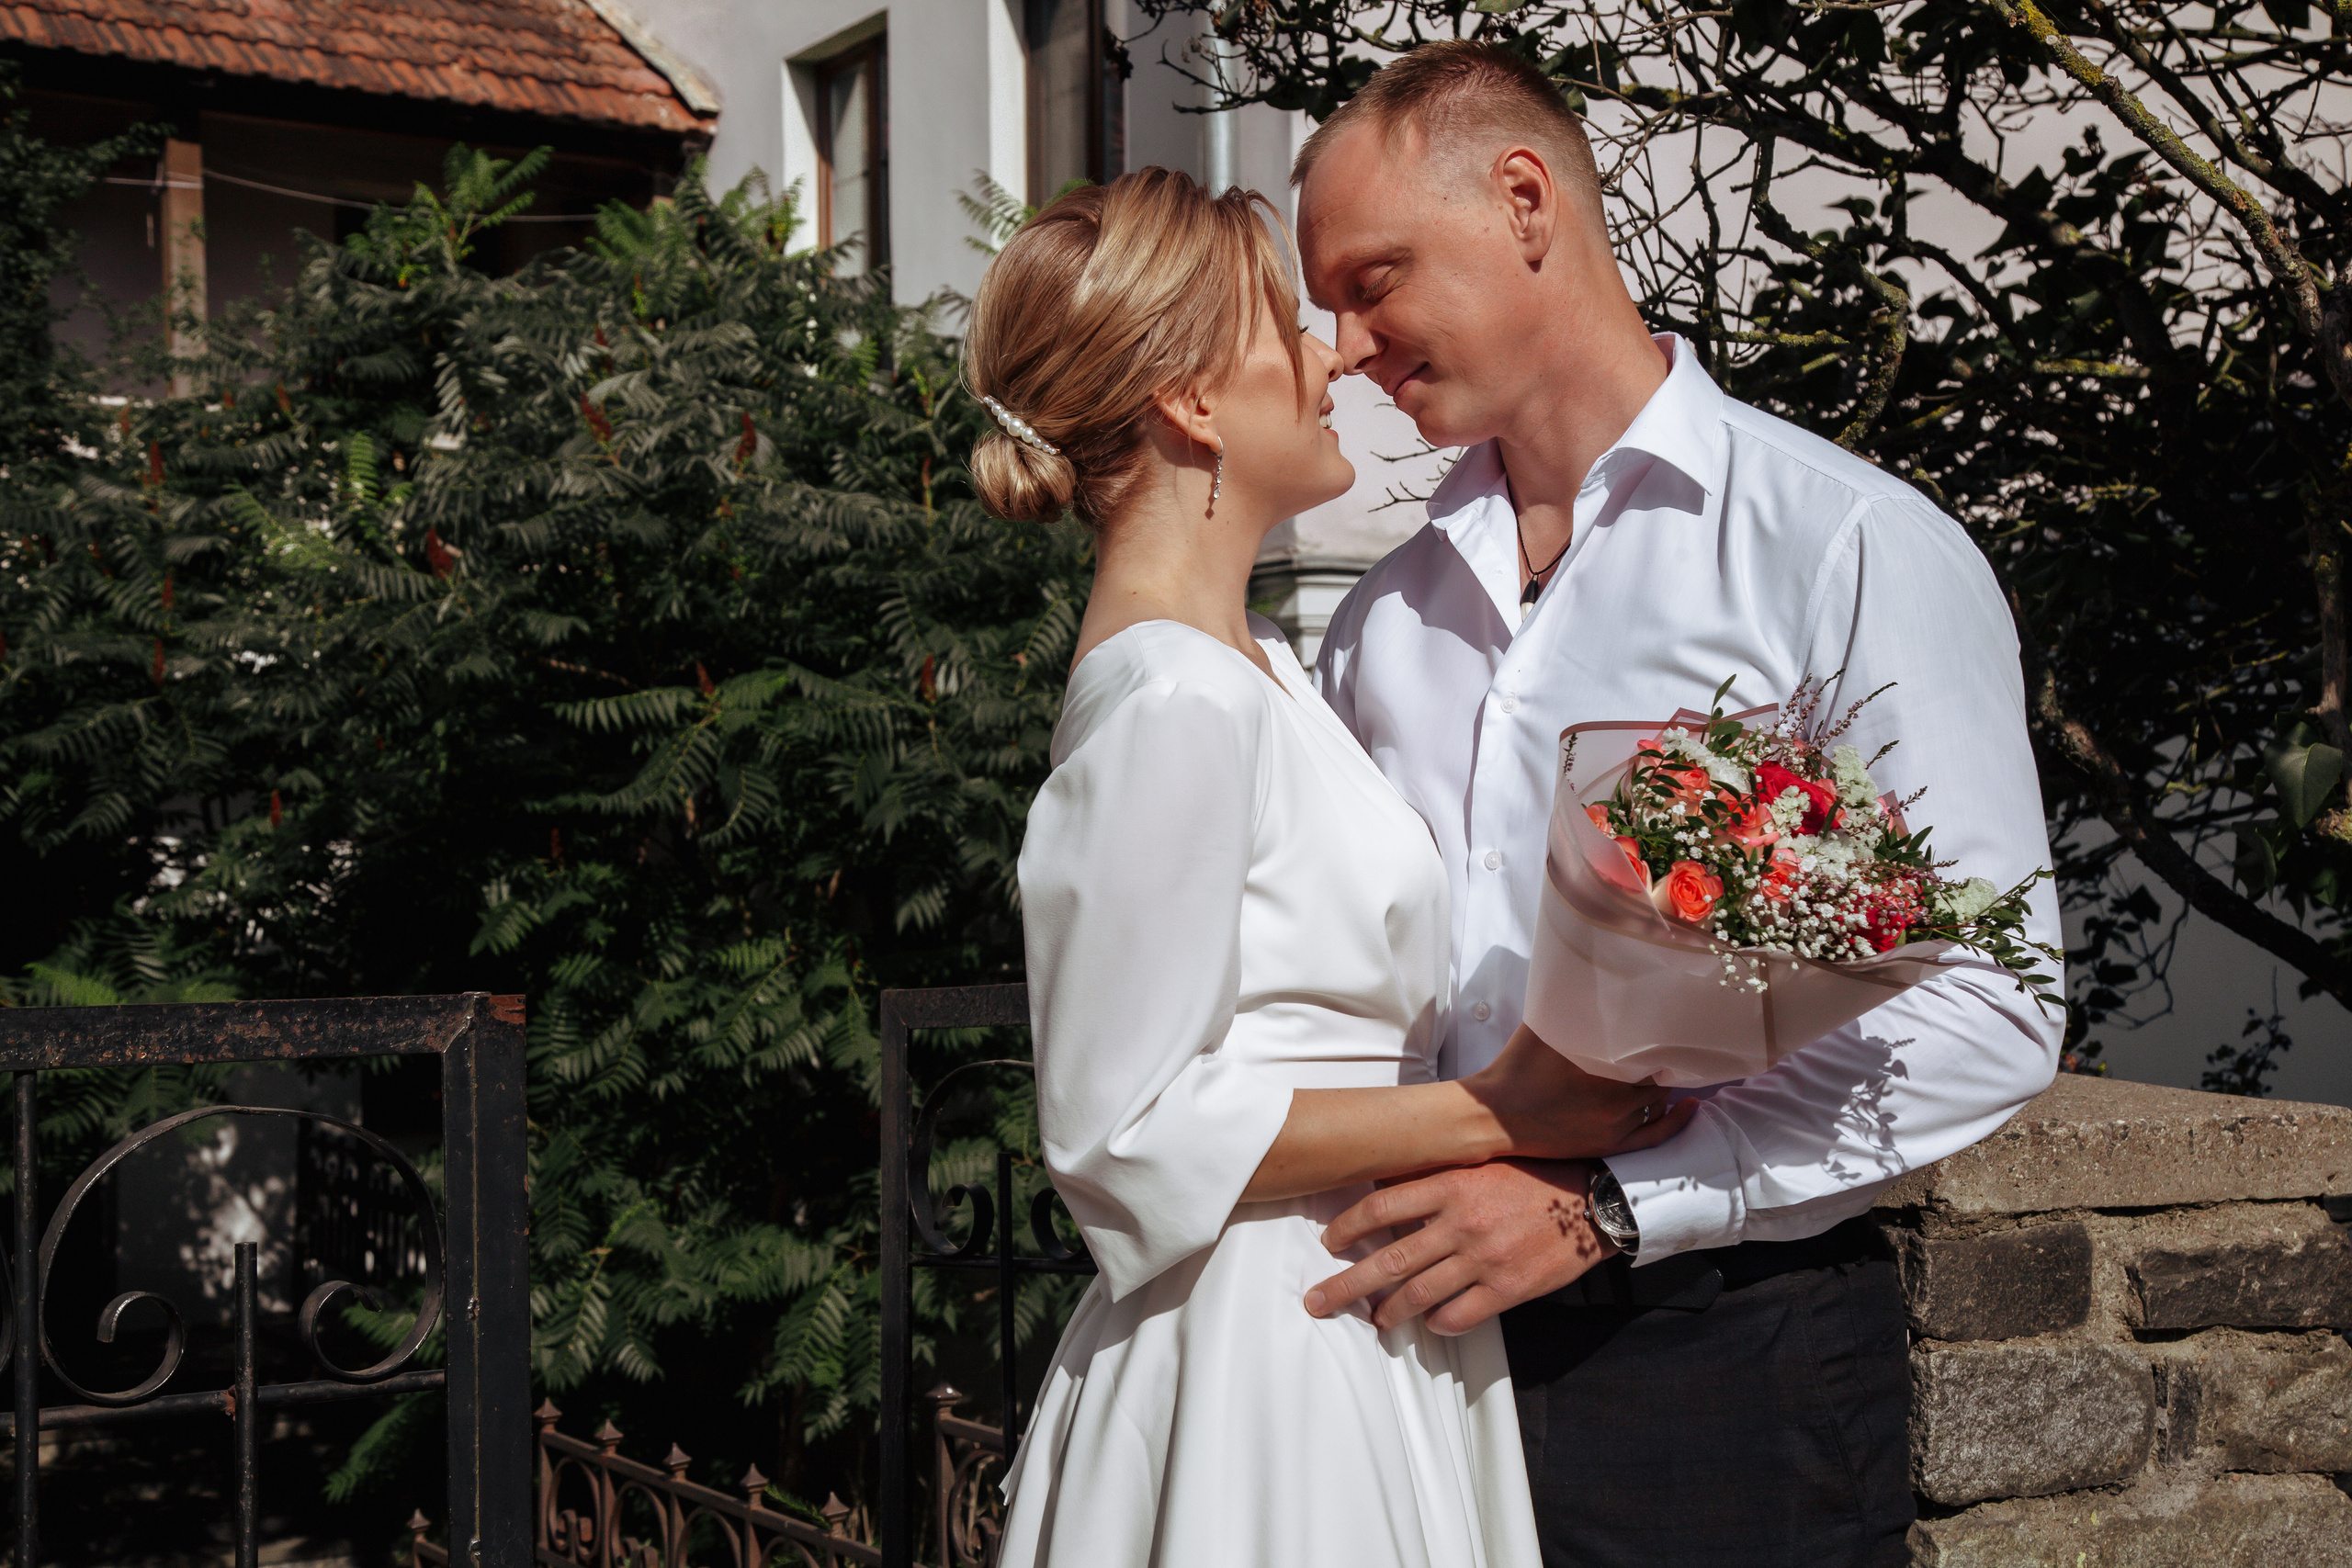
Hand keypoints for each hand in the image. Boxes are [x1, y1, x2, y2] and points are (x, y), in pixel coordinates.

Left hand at [1303, 1158, 1614, 1333]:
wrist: (1595, 1199)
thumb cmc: (1535, 1175)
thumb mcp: (1480, 1161)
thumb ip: (1436, 1175)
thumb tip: (1386, 1180)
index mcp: (1451, 1185)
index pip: (1380, 1207)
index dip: (1346, 1227)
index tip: (1327, 1242)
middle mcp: (1461, 1223)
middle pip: (1388, 1261)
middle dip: (1345, 1286)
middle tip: (1318, 1302)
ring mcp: (1484, 1259)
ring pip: (1419, 1295)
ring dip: (1388, 1313)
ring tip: (1374, 1321)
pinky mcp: (1509, 1288)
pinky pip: (1459, 1316)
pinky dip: (1437, 1324)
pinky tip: (1430, 1324)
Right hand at [1462, 1025, 1696, 1159]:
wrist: (1494, 1116)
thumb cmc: (1515, 1068)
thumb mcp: (1542, 1027)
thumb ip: (1569, 1006)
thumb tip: (1588, 976)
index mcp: (1600, 1067)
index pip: (1649, 1051)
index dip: (1659, 1039)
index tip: (1664, 1027)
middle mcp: (1615, 1098)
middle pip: (1656, 1076)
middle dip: (1660, 1062)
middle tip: (1665, 1046)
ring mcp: (1614, 1125)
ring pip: (1657, 1102)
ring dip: (1663, 1086)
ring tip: (1664, 1069)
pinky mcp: (1609, 1145)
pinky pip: (1655, 1135)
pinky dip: (1677, 1121)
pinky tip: (1691, 1106)